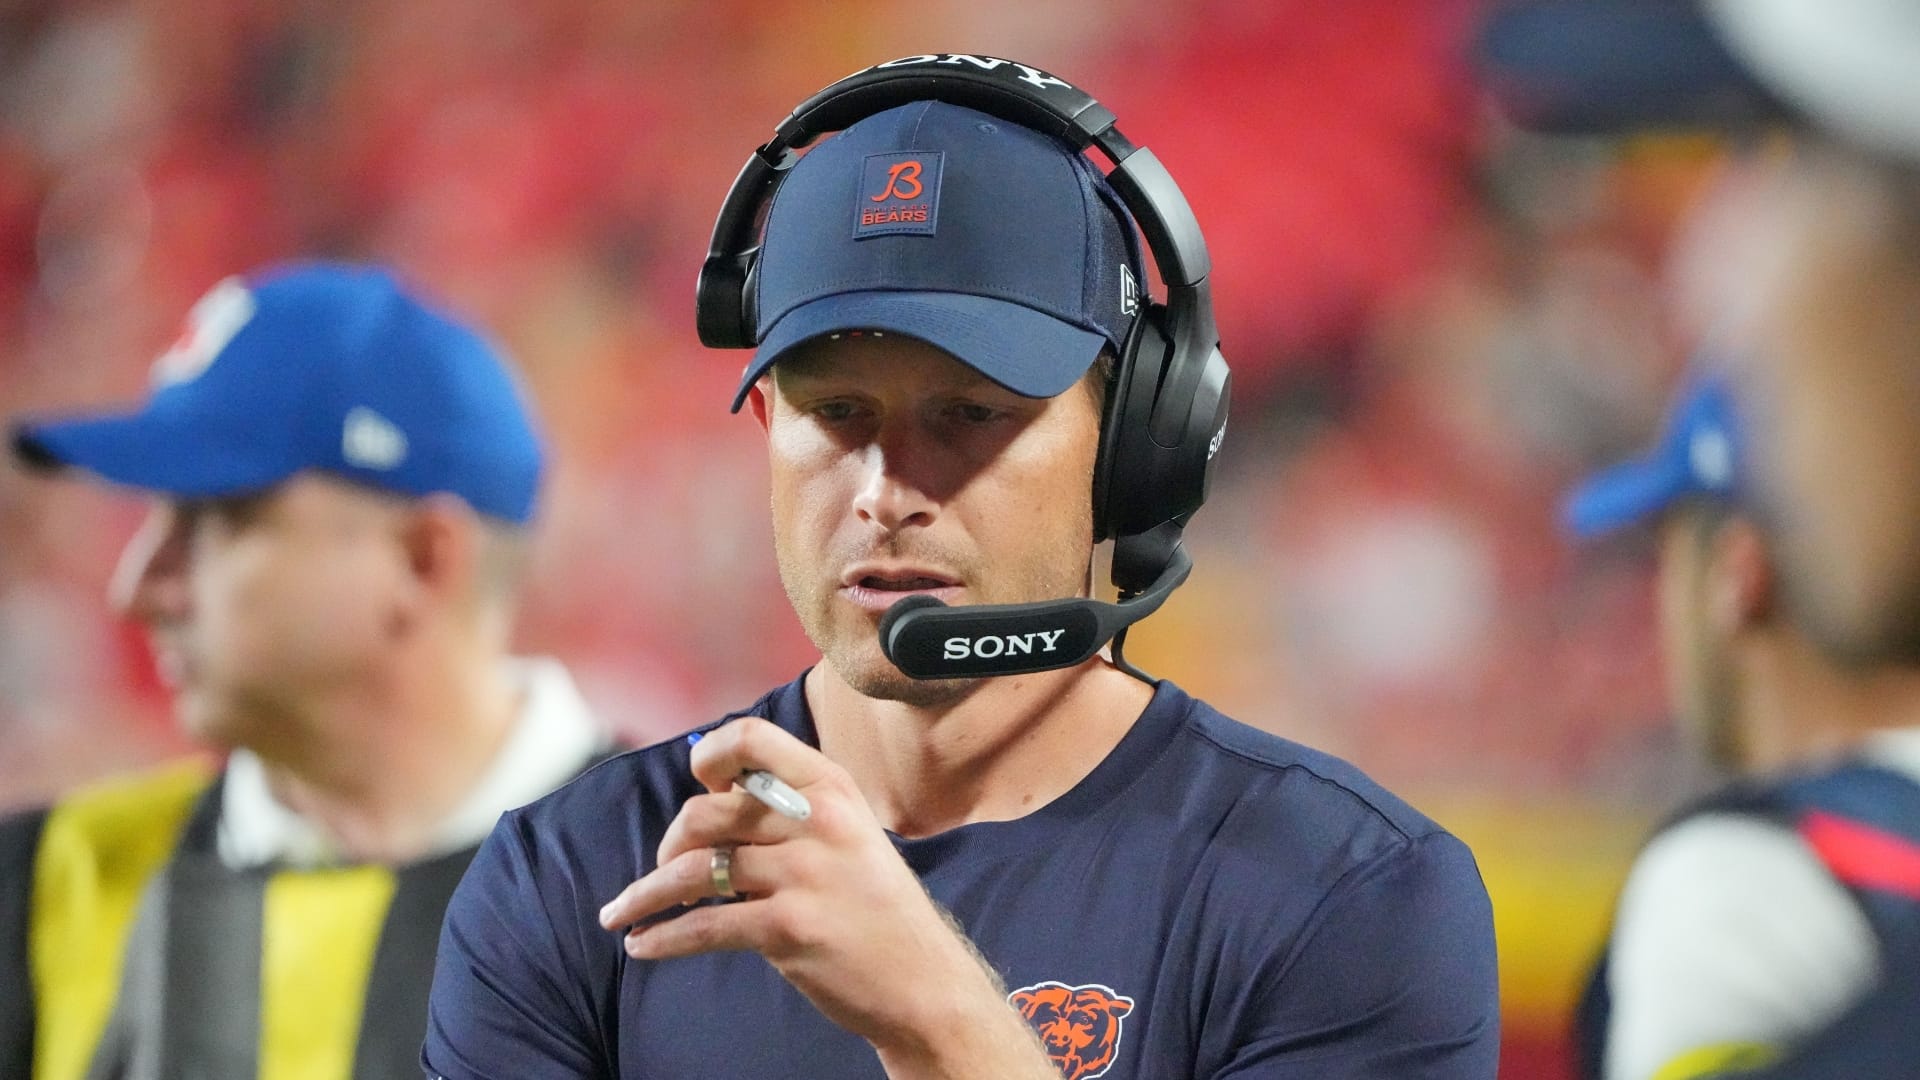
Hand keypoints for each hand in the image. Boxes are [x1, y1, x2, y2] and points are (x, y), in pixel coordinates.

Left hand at [596, 717, 1055, 1078]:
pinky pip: (703, 926)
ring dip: (644, 894)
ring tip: (621, 913)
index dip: (710, 756)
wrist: (924, 981)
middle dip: (670, 843)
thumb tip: (714, 802)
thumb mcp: (851, 835)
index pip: (751, 739)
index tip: (698, 784)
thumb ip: (794, 812)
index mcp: (832, 787)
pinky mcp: (787, 928)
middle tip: (666, 869)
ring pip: (693, 870)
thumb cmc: (878, 910)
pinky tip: (641, 947)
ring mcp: (802, 874)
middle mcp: (816, 820)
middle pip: (706, 812)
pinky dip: (661, 939)